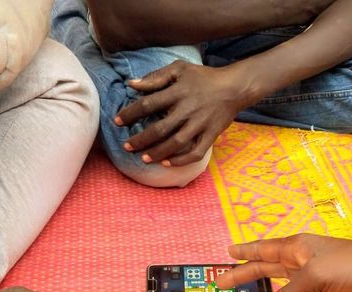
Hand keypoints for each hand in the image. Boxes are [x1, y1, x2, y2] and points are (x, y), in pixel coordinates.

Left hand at [115, 60, 249, 165]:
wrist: (234, 87)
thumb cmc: (203, 77)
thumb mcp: (179, 68)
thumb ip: (155, 77)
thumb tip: (131, 85)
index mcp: (178, 92)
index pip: (148, 104)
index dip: (130, 114)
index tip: (117, 122)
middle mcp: (188, 109)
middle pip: (159, 128)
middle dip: (140, 139)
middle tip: (126, 147)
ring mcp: (200, 124)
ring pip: (175, 143)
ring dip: (157, 153)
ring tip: (143, 159)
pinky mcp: (211, 135)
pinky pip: (195, 152)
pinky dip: (181, 160)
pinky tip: (167, 163)